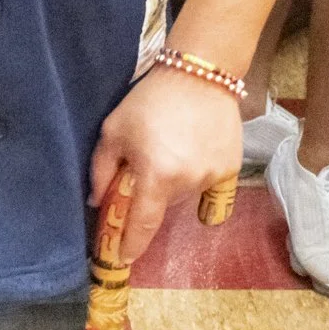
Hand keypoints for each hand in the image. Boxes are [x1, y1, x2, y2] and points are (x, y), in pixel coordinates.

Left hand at [89, 68, 239, 262]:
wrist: (200, 73)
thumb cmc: (149, 101)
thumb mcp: (114, 132)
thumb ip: (101, 171)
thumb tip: (97, 202)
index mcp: (157, 176)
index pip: (143, 226)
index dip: (132, 245)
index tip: (123, 257)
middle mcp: (188, 182)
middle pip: (162, 208)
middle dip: (150, 198)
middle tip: (146, 169)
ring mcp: (212, 176)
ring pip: (184, 197)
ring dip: (173, 185)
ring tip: (170, 150)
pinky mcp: (231, 168)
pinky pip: (208, 187)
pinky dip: (195, 177)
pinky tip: (192, 152)